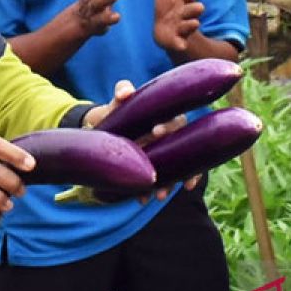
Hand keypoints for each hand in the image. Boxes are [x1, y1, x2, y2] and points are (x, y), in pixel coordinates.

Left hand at [83, 80, 190, 201]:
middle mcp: (172, 137)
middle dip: (177, 163)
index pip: (176, 121)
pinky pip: (168, 181)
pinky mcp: (163, 168)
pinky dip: (160, 190)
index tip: (154, 132)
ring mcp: (169, 153)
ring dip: (171, 183)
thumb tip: (126, 93)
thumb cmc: (119, 111)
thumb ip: (122, 92)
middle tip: (159, 172)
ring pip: (179, 170)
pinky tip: (148, 199)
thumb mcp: (119, 102)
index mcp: (166, 117)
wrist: (107, 129)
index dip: (169, 127)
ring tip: (159, 195)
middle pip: (183, 150)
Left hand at [153, 0, 204, 53]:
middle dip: (195, 8)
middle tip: (199, 7)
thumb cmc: (168, 6)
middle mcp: (186, 12)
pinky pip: (180, 43)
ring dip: (191, 24)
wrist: (164, 31)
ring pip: (189, 25)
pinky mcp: (177, 40)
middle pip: (193, 9)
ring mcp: (182, 27)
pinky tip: (181, 46)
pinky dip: (181, 45)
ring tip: (194, 23)